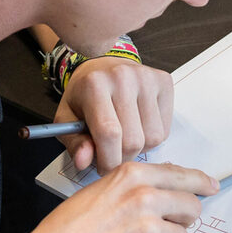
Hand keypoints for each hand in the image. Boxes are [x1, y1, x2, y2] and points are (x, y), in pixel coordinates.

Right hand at [0, 162, 218, 232]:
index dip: (200, 182)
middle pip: (191, 206)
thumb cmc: (69, 228)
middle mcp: (145, 198)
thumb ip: (132, 185)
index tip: (211, 186)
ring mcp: (149, 229)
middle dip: (184, 218)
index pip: (180, 174)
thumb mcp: (100, 190)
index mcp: (132, 176)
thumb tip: (163, 187)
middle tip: (169, 226)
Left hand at [55, 56, 173, 173]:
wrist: (103, 65)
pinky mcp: (164, 82)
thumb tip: (83, 162)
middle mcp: (123, 77)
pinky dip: (153, 137)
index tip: (103, 167)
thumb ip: (74, 143)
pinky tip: (139, 126)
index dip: (108, 160)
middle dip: (122, 157)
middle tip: (113, 153)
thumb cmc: (85, 94)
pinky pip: (165, 128)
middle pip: (133, 140)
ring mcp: (147, 78)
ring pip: (153, 137)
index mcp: (95, 85)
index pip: (109, 133)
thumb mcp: (67, 118)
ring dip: (139, 148)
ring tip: (125, 138)